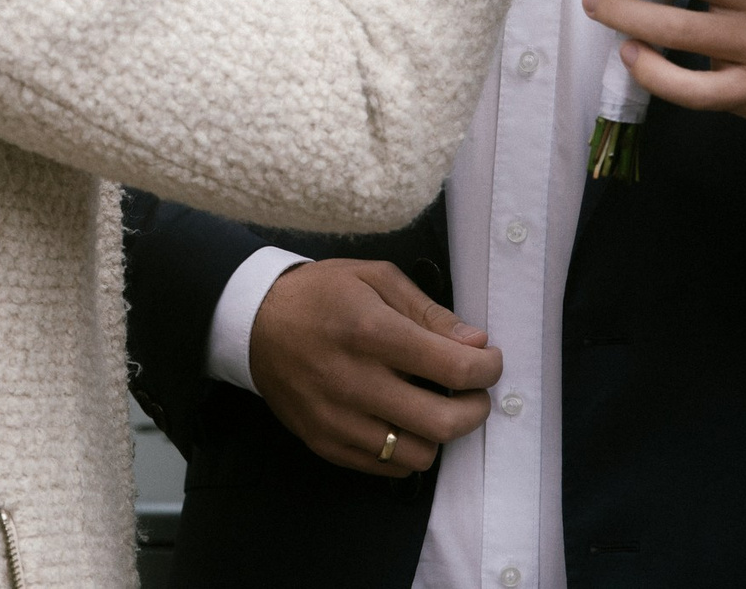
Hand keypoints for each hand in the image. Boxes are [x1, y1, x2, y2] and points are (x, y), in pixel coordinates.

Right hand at [248, 259, 502, 477]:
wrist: (255, 322)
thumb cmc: (322, 294)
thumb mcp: (377, 278)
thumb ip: (429, 312)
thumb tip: (475, 344)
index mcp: (371, 332)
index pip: (452, 368)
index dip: (487, 369)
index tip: (489, 361)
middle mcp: (355, 382)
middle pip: (443, 423)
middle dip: (476, 409)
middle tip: (473, 392)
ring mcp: (338, 420)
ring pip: (418, 455)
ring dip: (439, 433)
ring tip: (434, 405)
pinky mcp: (325, 443)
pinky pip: (386, 467)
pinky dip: (406, 449)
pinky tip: (402, 420)